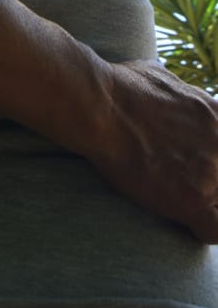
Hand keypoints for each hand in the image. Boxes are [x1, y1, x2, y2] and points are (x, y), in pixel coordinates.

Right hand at [89, 60, 217, 240]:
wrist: (100, 107)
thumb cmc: (121, 87)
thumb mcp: (161, 76)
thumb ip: (179, 92)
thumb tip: (172, 91)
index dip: (212, 158)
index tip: (196, 161)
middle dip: (210, 178)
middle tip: (184, 177)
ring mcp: (211, 174)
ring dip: (207, 202)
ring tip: (182, 197)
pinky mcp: (192, 201)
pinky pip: (215, 230)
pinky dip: (203, 229)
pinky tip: (184, 217)